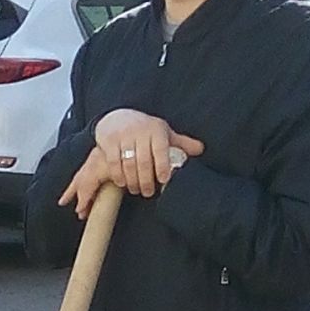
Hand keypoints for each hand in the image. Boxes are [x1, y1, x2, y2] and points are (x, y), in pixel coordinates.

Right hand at [64, 109, 203, 211]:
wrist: (118, 117)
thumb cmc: (146, 130)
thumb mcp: (164, 133)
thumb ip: (181, 143)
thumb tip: (201, 149)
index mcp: (156, 129)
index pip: (160, 149)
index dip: (162, 166)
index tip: (163, 181)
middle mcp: (139, 131)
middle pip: (143, 160)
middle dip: (146, 180)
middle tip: (148, 192)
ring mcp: (123, 135)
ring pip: (128, 163)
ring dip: (132, 180)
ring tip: (136, 190)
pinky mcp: (109, 141)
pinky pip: (113, 162)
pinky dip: (118, 175)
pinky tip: (122, 182)